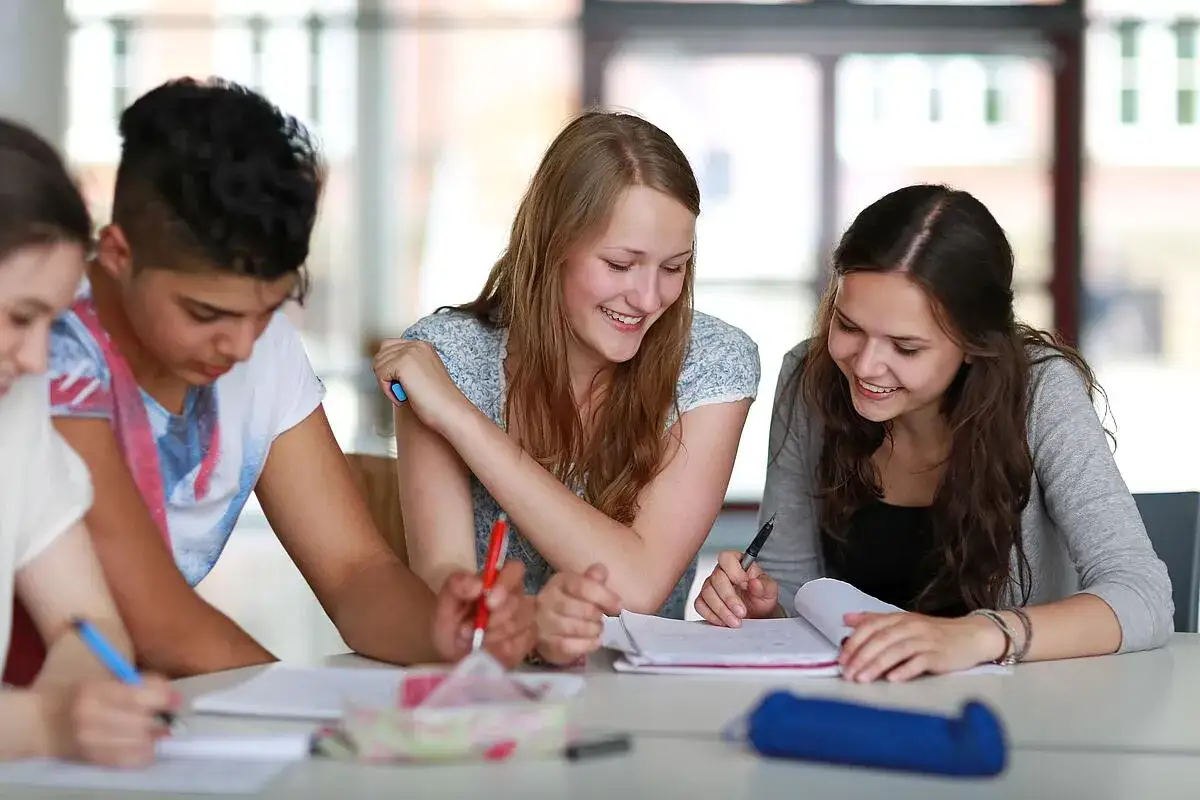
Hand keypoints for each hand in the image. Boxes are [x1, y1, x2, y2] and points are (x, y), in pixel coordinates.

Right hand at [39, 676, 177, 766]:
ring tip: (157, 731)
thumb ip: (134, 684)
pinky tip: (146, 746)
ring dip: (154, 736)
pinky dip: (144, 753)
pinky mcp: (93, 758)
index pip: (139, 694)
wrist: (39, 722)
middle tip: (166, 715)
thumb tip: (169, 695)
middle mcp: (91, 717)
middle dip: (160, 718)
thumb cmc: (74, 693)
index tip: (174, 698)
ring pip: (139, 742)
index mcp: (94, 690)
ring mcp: (91, 741)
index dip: (163, 696)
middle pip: (142, 720)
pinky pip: (129, 759)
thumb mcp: (101, 678)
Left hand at [373, 339, 469, 435]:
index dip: (389, 368)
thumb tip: (386, 368)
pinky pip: (380, 374)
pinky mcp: (402, 363)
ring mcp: (409, 352)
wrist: (450, 410)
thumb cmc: (438, 400)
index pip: (390, 347)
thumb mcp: (421, 375)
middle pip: (381, 354)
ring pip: (379, 364)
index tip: (401, 383)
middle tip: (401, 390)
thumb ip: (407, 366)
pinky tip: (402, 396)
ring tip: (404, 393)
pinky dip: (387, 390)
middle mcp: (416, 345)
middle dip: (386, 374)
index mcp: (423, 346)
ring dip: (386, 383)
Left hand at [430, 560, 536, 667]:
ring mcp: (525, 618)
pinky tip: (487, 651)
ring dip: (493, 636)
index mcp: (498, 579)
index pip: (515, 569)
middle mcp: (516, 595)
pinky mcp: (527, 640)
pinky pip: (521, 645)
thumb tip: (478, 585)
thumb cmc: (451, 621)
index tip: (489, 603)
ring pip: (520, 625)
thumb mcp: (445, 602)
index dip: (506, 584)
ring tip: (472, 641)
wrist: (451, 652)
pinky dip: (501, 651)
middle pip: (518, 602)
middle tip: (466, 631)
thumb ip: (456, 586)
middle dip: (492, 620)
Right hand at [535, 564, 621, 665]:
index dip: (604, 596)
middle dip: (599, 616)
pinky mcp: (548, 644)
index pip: (583, 587)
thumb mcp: (580, 586)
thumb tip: (602, 570)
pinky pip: (573, 646)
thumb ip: (593, 579)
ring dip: (595, 630)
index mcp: (560, 582)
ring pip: (579, 629)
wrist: (543, 625)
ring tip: (596, 628)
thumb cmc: (568, 602)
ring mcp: (545, 624)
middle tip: (600, 617)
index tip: (618, 606)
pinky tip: (593, 640)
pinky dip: (589, 644)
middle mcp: (548, 601)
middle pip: (584, 610)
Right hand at [693, 550, 779, 626]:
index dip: (734, 571)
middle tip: (742, 611)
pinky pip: (700, 605)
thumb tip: (754, 582)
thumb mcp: (770, 591)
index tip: (745, 585)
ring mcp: (710, 586)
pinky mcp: (704, 600)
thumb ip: (765, 585)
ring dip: (722, 610)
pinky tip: (724, 621)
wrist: (758, 615)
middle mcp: (721, 572)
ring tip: (736, 621)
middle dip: (729, 598)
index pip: (727, 557)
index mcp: (737, 563)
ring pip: (707, 593)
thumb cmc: (762, 598)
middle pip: (716, 578)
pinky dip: (712, 615)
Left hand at [838, 611, 1003, 682]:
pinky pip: (920, 661)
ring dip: (877, 665)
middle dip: (861, 657)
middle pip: (881, 639)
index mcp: (899, 618)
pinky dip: (905, 670)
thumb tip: (846, 619)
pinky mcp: (939, 655)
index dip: (854, 642)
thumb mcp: (903, 623)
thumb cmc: (934, 633)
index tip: (841, 659)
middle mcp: (911, 626)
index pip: (871, 626)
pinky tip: (893, 679)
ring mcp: (926, 640)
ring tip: (862, 679)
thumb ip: (874, 621)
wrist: (972, 636)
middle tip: (847, 673)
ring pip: (896, 650)